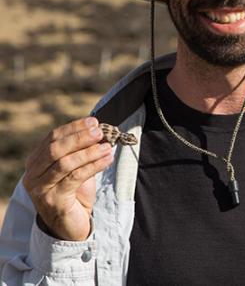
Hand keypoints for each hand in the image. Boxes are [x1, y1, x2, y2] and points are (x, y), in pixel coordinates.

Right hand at [23, 117, 113, 240]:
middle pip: (56, 149)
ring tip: (107, 146)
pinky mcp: (53, 201)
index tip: (93, 121)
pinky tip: (107, 159)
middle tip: (100, 131)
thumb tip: (99, 129)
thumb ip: (82, 149)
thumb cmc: (75, 192)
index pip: (53, 137)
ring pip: (65, 163)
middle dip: (80, 137)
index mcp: (36, 161)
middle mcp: (33, 174)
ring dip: (89, 152)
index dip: (74, 127)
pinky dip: (94, 165)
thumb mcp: (77, 167)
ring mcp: (41, 189)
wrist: (71, 225)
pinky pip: (75, 178)